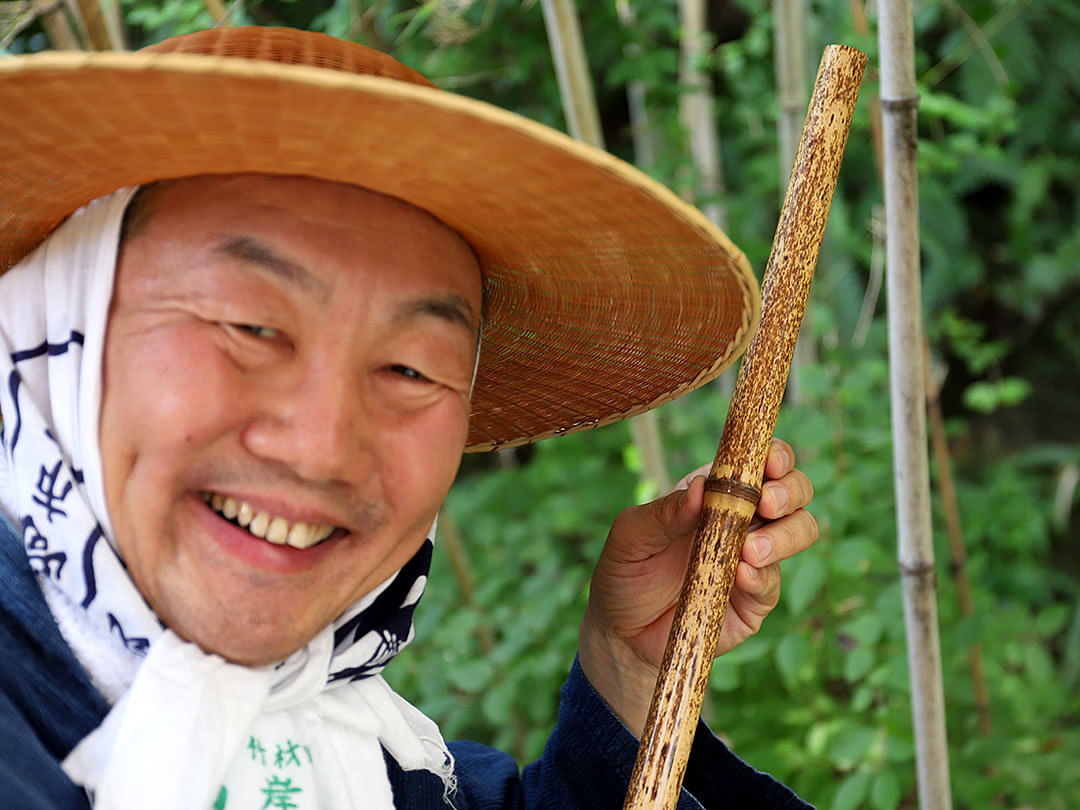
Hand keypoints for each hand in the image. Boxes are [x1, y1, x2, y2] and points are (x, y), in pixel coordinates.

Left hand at [578, 438, 817, 736]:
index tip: (770, 461)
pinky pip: (773, 582)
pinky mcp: (753, 600)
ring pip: (800, 532)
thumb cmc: (625, 572)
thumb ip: (664, 512)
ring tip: (751, 551)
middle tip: (767, 503)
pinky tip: (741, 576)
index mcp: (715, 493)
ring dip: (785, 535)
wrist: (621, 633)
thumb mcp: (631, 536)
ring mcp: (752, 559)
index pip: (758, 462)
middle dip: (791, 491)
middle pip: (795, 491)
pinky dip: (763, 575)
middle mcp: (742, 520)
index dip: (774, 455)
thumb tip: (701, 488)